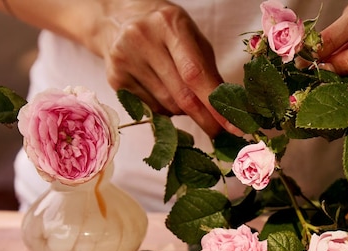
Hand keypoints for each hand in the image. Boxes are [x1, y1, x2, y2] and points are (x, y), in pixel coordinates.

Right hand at [91, 1, 231, 135]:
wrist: (119, 20)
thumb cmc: (165, 31)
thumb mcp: (192, 38)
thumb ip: (209, 71)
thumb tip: (226, 110)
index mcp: (169, 24)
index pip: (195, 73)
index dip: (214, 104)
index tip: (233, 125)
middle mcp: (142, 40)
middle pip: (180, 96)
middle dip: (204, 118)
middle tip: (219, 132)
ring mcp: (125, 60)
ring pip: (167, 107)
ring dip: (183, 111)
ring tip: (182, 94)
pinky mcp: (115, 79)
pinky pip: (151, 110)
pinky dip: (164, 109)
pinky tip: (161, 91)